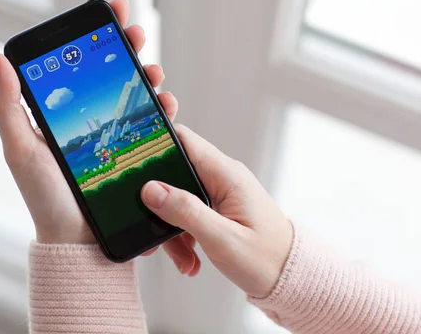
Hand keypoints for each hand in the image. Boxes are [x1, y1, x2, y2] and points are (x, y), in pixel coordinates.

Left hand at [0, 0, 189, 250]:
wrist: (78, 241)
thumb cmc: (45, 197)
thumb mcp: (21, 149)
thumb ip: (7, 107)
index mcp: (58, 114)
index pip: (77, 65)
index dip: (94, 37)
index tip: (108, 12)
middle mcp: (85, 120)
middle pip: (109, 74)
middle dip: (125, 48)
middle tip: (135, 32)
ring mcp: (111, 135)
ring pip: (132, 95)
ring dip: (146, 76)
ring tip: (153, 71)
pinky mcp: (132, 152)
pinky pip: (149, 124)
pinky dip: (161, 109)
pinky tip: (166, 102)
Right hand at [140, 125, 293, 297]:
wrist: (292, 279)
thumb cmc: (268, 259)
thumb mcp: (223, 239)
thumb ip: (186, 212)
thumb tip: (151, 190)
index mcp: (226, 174)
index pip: (184, 140)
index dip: (154, 142)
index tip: (129, 158)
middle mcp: (221, 178)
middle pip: (173, 173)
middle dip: (157, 202)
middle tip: (147, 227)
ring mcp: (218, 194)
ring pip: (176, 199)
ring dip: (170, 228)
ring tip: (181, 258)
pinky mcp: (216, 210)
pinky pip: (187, 215)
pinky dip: (181, 236)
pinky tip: (188, 259)